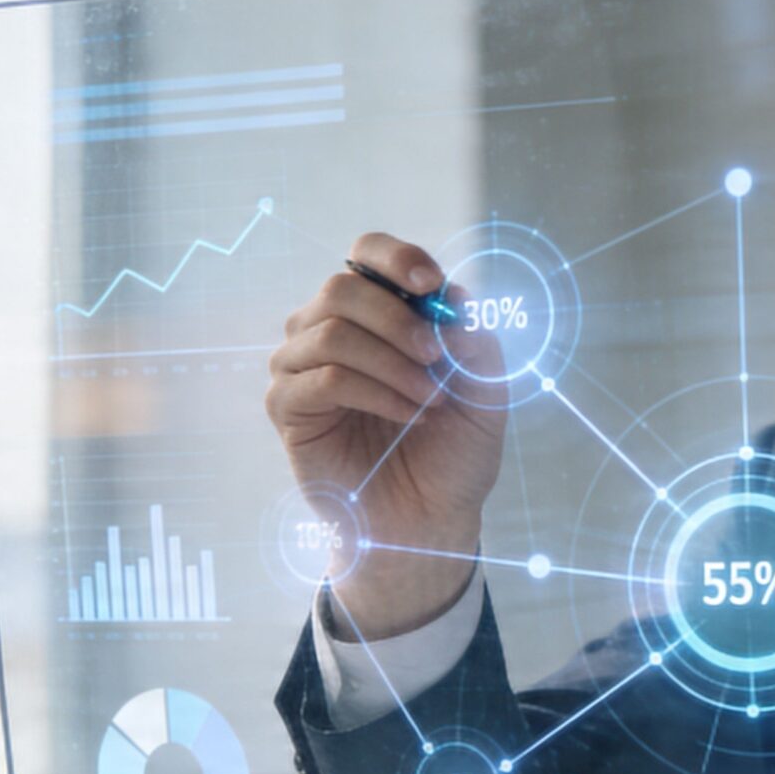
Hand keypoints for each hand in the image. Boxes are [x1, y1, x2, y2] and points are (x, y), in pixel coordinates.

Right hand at [266, 232, 506, 638]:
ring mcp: (301, 366)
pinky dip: (374, 392)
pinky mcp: (288, 407)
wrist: (431, 519)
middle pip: (342, 288)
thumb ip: (478, 344)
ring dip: (392, 363)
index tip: (431, 283)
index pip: (367, 254)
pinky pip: (324, 378)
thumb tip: (458, 299)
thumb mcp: (487, 392)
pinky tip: (407, 415)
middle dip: (398, 318)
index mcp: (376, 312)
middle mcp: (329, 328)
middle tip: (438, 356)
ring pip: (332, 332)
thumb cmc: (453, 452)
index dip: (396, 257)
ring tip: (430, 400)